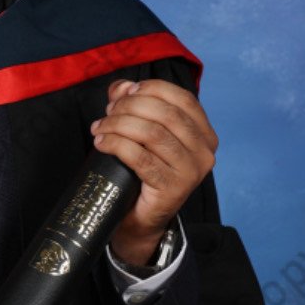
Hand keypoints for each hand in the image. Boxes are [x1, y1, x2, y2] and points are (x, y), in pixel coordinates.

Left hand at [89, 79, 217, 265]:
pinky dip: (116, 145)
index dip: (152, 89)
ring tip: (100, 128)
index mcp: (204, 133)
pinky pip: (141, 158)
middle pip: (166, 114)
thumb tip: (122, 86)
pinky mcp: (173, 188)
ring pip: (152, 134)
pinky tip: (102, 143)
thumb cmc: (143, 171)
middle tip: (107, 113)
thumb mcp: (141, 132)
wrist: (142, 218)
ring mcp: (191, 171)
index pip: (183, 99)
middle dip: (130, 107)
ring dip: (119, 125)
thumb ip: (134, 104)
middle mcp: (204, 152)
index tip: (126, 92)